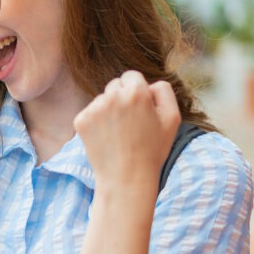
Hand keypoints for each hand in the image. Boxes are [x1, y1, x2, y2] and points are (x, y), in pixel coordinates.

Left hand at [72, 70, 179, 187]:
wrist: (126, 178)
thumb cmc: (152, 150)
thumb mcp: (172, 118)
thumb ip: (164, 91)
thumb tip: (149, 83)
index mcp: (136, 92)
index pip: (132, 76)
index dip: (137, 91)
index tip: (140, 107)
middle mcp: (112, 96)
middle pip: (115, 85)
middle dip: (122, 98)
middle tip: (130, 122)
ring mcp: (94, 108)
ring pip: (102, 99)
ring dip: (109, 110)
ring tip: (119, 133)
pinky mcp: (81, 121)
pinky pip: (90, 113)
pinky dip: (96, 122)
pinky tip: (107, 138)